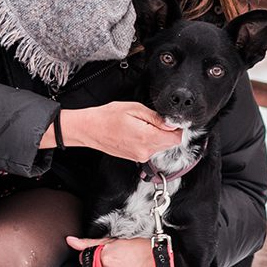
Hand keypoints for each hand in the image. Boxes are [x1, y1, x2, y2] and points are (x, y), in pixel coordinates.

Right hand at [58, 101, 183, 163]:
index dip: (176, 128)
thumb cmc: (107, 117)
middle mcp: (145, 151)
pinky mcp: (135, 157)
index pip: (176, 139)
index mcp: (146, 137)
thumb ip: (156, 117)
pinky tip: (137, 131)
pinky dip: (148, 141)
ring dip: (157, 136)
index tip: (170, 121)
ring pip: (160, 147)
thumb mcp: (134, 108)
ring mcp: (140, 156)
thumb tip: (171, 124)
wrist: (89, 129)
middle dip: (167, 132)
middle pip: (169, 144)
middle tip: (153, 119)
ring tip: (142, 124)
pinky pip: (150, 150)